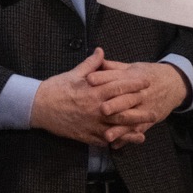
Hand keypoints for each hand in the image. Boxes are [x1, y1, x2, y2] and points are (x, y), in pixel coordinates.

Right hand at [29, 48, 151, 146]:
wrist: (38, 107)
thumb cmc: (56, 88)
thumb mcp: (74, 73)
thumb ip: (91, 64)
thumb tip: (101, 51)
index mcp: (93, 91)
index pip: (119, 87)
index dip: (134, 84)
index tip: (146, 82)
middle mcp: (95, 109)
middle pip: (123, 110)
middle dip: (139, 110)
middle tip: (154, 109)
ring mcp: (91, 124)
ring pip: (116, 128)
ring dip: (132, 128)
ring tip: (145, 128)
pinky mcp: (85, 135)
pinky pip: (104, 140)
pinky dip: (117, 140)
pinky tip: (126, 141)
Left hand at [89, 59, 186, 147]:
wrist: (174, 84)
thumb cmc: (148, 74)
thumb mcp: (132, 67)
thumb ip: (113, 67)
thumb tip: (97, 58)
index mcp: (133, 77)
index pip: (116, 77)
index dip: (102, 78)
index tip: (88, 79)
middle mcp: (139, 93)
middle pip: (126, 99)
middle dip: (114, 105)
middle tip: (102, 109)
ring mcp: (145, 108)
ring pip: (131, 119)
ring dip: (119, 128)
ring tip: (107, 135)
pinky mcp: (149, 120)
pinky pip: (138, 130)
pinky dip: (127, 139)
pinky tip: (116, 145)